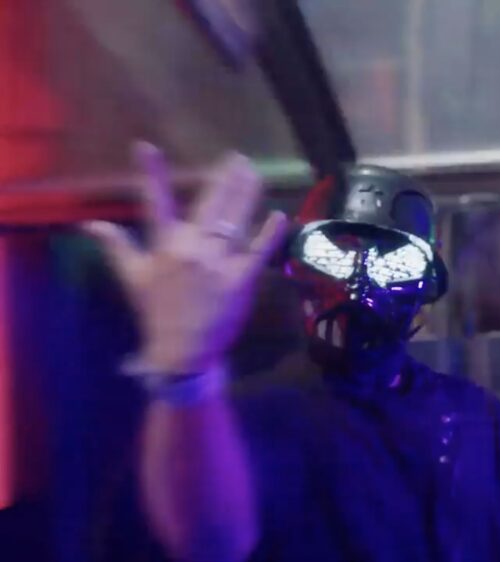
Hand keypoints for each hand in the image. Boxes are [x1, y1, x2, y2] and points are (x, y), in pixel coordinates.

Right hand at [83, 143, 287, 373]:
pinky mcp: (241, 279)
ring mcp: (218, 263)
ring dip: (246, 194)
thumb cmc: (158, 312)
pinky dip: (269, 233)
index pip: (154, 203)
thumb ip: (116, 247)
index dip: (150, 174)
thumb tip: (90, 224)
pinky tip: (278, 214)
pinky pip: (258, 252)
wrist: (182, 350)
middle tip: (236, 157)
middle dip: (223, 178)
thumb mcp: (133, 278)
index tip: (146, 146)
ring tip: (254, 173)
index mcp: (165, 246)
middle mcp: (192, 249)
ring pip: (234, 221)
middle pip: (208, 205)